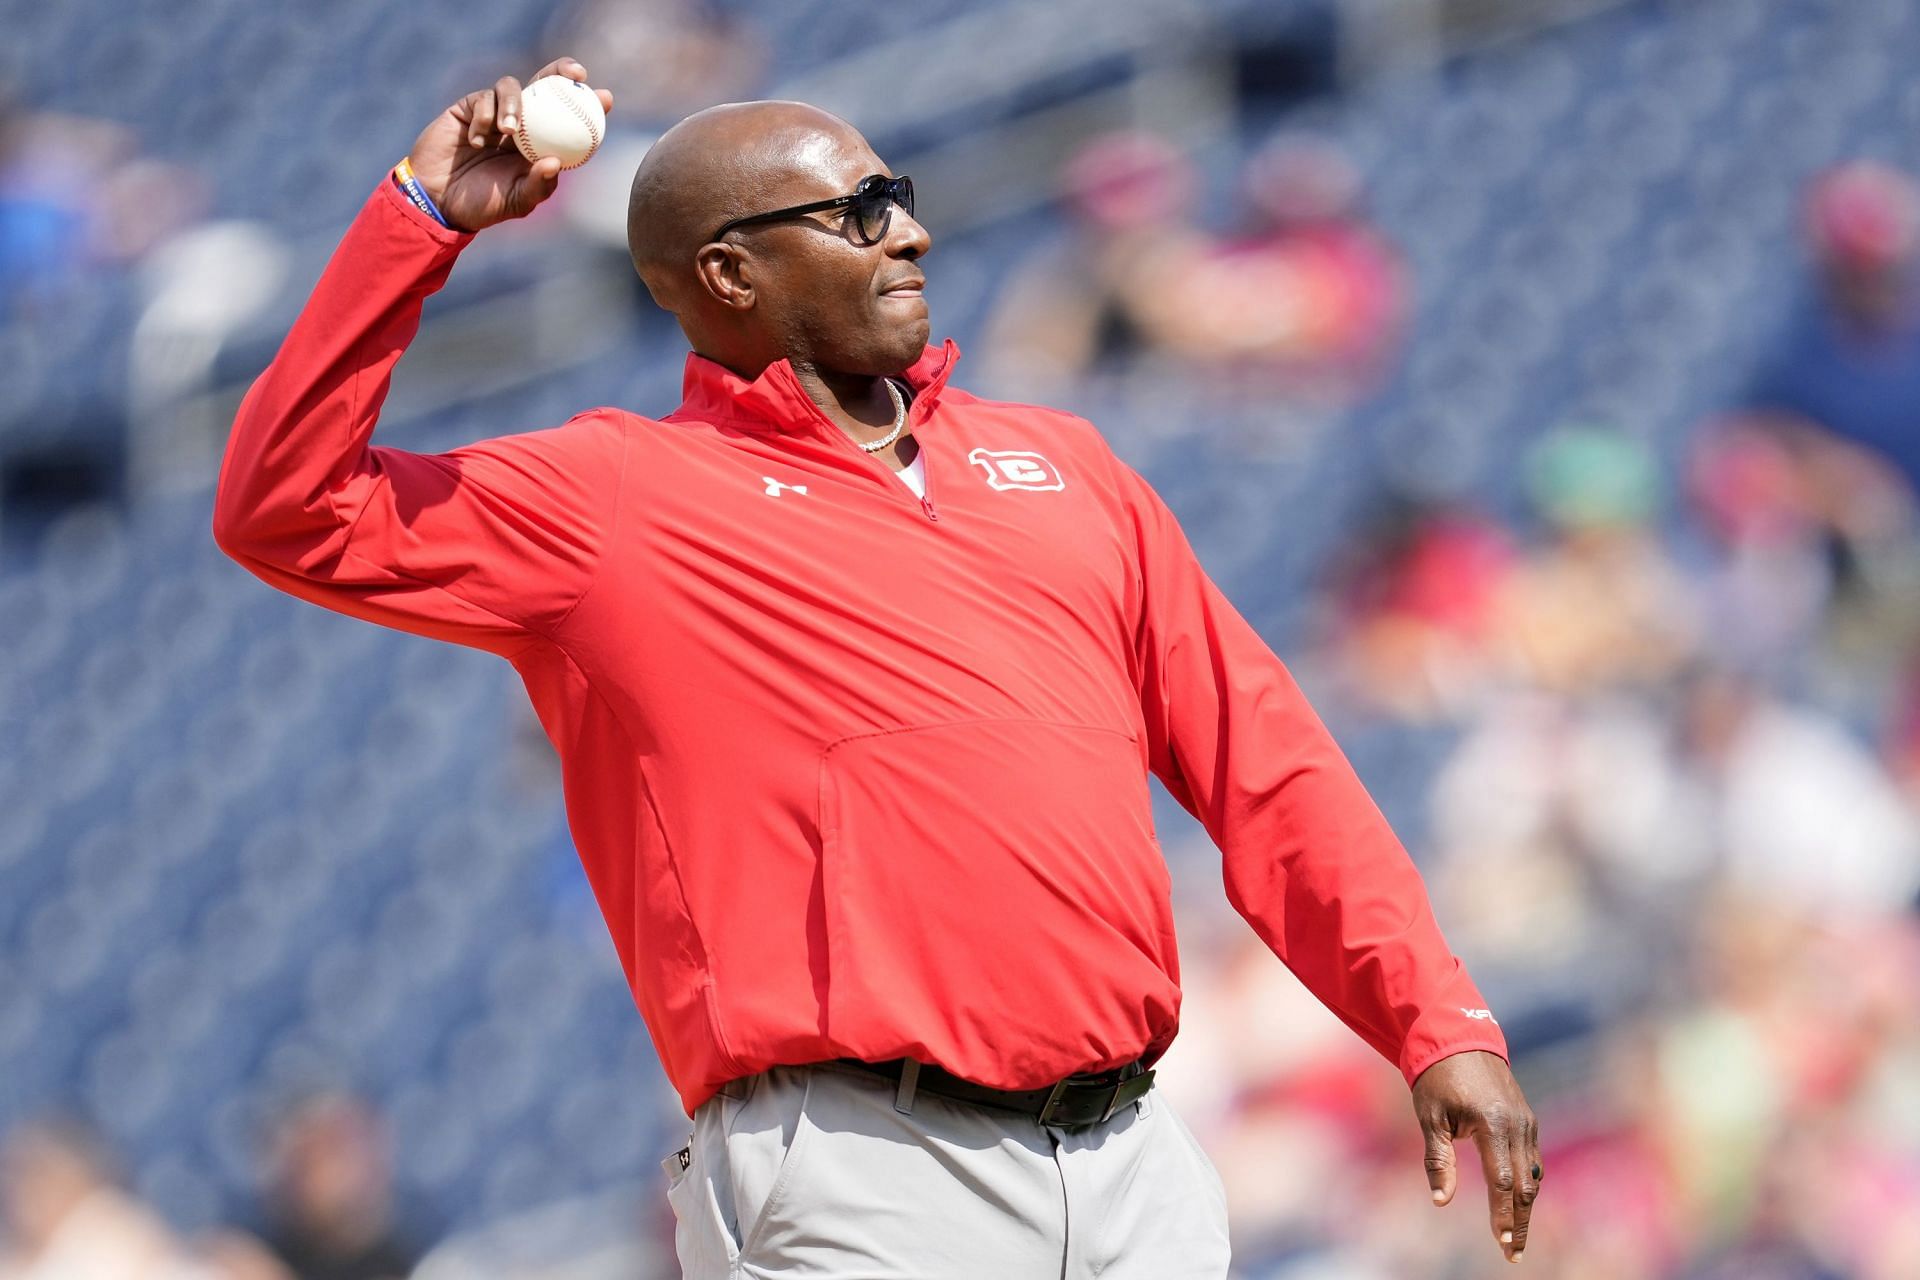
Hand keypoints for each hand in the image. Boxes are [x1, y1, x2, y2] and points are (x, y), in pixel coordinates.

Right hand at [404, 57, 614, 232]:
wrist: (439, 201)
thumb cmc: (483, 205)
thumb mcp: (517, 202)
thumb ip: (539, 186)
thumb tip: (557, 162)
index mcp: (540, 143)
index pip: (568, 116)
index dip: (588, 102)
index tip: (605, 98)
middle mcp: (522, 123)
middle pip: (544, 84)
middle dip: (561, 71)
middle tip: (574, 73)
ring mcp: (494, 112)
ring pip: (512, 87)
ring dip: (514, 104)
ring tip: (508, 132)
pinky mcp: (468, 107)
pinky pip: (482, 99)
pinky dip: (483, 118)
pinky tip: (477, 141)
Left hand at [1411, 1050, 1540, 1263]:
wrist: (1459, 1039)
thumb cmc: (1437, 1079)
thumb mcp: (1430, 1118)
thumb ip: (1438, 1160)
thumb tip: (1441, 1202)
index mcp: (1492, 1124)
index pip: (1503, 1182)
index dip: (1503, 1215)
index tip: (1501, 1243)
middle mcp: (1517, 1125)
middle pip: (1525, 1185)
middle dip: (1519, 1221)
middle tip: (1513, 1253)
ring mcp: (1526, 1122)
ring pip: (1533, 1175)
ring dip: (1525, 1207)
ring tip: (1514, 1236)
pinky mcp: (1528, 1120)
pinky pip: (1532, 1159)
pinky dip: (1527, 1183)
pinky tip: (1518, 1202)